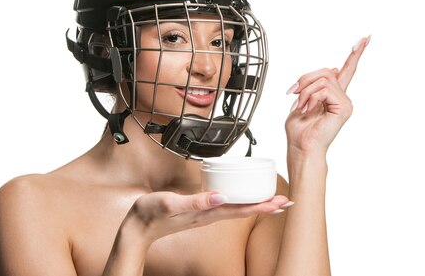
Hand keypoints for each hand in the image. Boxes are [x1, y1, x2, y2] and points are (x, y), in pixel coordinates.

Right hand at [124, 191, 289, 244]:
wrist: (137, 228)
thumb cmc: (150, 214)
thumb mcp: (171, 204)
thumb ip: (195, 201)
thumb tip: (220, 196)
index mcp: (207, 213)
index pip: (241, 209)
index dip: (262, 206)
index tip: (281, 202)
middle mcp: (210, 215)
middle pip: (245, 210)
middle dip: (266, 206)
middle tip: (287, 201)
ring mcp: (205, 215)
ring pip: (237, 209)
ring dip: (256, 204)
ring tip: (273, 200)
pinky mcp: (199, 211)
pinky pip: (226, 206)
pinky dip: (240, 202)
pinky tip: (242, 198)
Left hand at [285, 36, 369, 157]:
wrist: (301, 147)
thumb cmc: (300, 130)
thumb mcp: (303, 99)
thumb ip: (316, 84)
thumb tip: (334, 69)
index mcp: (334, 95)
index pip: (348, 70)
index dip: (356, 53)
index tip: (365, 38)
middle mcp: (343, 97)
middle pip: (326, 71)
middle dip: (305, 79)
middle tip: (293, 93)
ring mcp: (345, 102)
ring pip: (323, 79)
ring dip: (305, 91)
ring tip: (301, 106)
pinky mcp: (344, 107)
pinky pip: (324, 90)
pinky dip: (310, 97)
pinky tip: (307, 109)